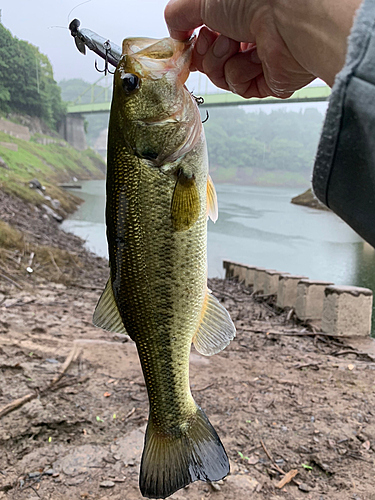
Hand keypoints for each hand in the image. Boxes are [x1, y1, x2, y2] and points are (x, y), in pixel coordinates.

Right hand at [164, 0, 361, 97]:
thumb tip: (174, 35)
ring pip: (222, 77)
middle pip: (210, 61)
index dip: (194, 43)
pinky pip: (240, 87)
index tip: (187, 41)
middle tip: (216, 37)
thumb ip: (179, 15)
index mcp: (237, 14)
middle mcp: (249, 36)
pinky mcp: (270, 81)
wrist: (288, 19)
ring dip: (221, 62)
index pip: (205, 39)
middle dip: (207, 52)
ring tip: (235, 44)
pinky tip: (254, 58)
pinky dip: (241, 73)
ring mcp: (260, 60)